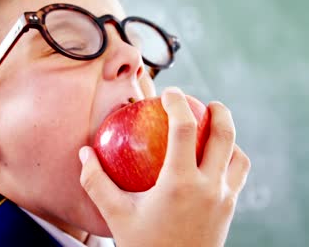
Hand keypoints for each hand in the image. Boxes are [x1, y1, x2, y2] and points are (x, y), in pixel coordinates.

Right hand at [79, 87, 250, 246]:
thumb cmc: (145, 246)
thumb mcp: (116, 214)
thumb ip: (96, 181)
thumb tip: (84, 153)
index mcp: (180, 183)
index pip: (185, 129)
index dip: (178, 103)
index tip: (170, 93)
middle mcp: (210, 187)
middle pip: (225, 135)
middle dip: (218, 112)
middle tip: (206, 102)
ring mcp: (225, 199)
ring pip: (239, 155)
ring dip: (228, 137)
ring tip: (213, 130)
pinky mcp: (230, 210)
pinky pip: (238, 175)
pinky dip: (232, 158)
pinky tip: (213, 161)